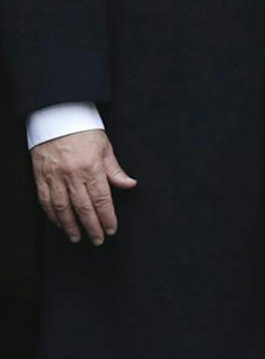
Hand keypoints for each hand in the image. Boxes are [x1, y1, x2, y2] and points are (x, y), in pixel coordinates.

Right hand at [30, 130, 136, 244]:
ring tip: (77, 237)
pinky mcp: (40, 176)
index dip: (107, 217)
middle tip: (98, 240)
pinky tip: (59, 223)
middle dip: (92, 227)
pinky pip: (45, 200)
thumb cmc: (84, 132)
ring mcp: (54, 176)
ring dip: (70, 225)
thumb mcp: (105, 148)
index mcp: (91, 168)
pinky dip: (52, 214)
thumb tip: (130, 185)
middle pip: (83, 207)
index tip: (111, 229)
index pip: (101, 199)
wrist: (57, 118)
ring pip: (62, 207)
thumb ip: (115, 170)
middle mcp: (72, 175)